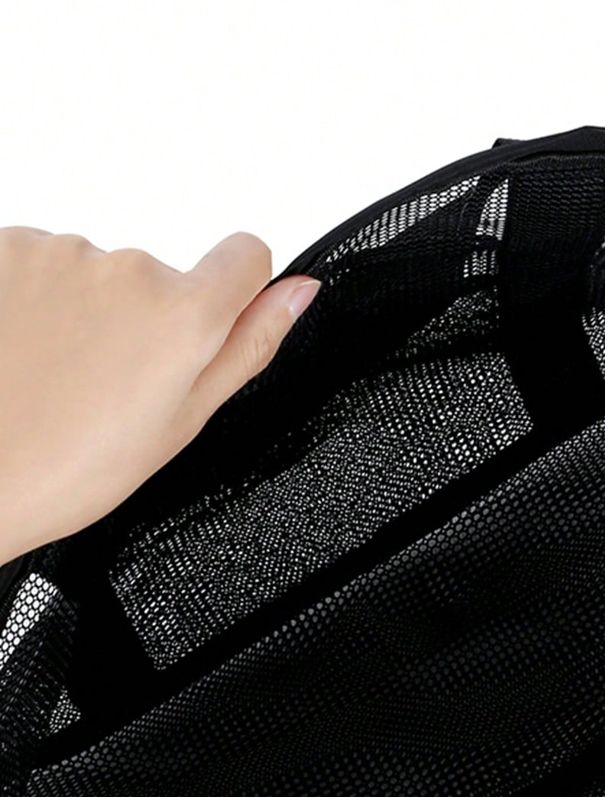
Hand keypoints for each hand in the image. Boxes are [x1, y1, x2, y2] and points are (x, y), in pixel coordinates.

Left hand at [0, 226, 320, 563]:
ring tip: (58, 375)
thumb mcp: (182, 419)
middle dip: (143, 321)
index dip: (235, 292)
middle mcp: (128, 269)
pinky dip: (37, 300)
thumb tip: (300, 290)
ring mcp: (63, 253)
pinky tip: (26, 352)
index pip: (248, 256)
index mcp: (184, 317)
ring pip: (98, 274)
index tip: (206, 329)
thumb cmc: (72, 465)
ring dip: (86, 312)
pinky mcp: (9, 247)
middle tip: (109, 386)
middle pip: (161, 277)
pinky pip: (43, 264)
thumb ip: (248, 345)